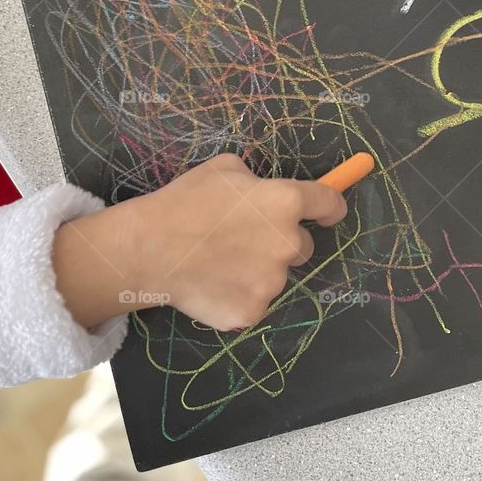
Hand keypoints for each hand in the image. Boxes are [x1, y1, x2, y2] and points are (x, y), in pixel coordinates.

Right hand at [52, 154, 347, 332]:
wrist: (150, 249)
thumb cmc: (184, 201)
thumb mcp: (223, 169)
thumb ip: (255, 181)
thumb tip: (262, 192)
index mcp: (284, 202)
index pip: (328, 203)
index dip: (331, 208)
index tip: (329, 214)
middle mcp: (288, 243)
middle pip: (302, 246)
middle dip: (281, 242)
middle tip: (241, 239)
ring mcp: (273, 282)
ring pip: (275, 275)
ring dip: (257, 270)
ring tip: (216, 262)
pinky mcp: (254, 311)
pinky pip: (254, 301)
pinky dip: (238, 295)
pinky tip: (210, 284)